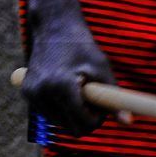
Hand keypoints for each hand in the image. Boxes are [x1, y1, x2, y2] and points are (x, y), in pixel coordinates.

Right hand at [23, 13, 129, 135]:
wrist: (54, 28)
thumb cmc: (82, 48)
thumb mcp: (102, 70)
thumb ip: (114, 99)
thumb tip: (129, 123)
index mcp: (61, 87)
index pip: (82, 123)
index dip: (97, 119)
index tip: (103, 106)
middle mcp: (41, 93)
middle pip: (70, 128)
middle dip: (84, 119)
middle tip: (92, 99)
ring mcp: (31, 94)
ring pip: (59, 123)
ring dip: (71, 114)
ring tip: (78, 90)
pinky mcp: (26, 93)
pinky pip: (49, 114)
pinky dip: (60, 108)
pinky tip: (63, 88)